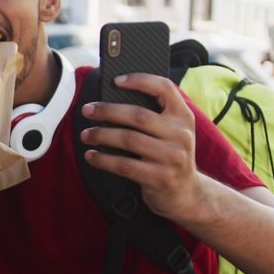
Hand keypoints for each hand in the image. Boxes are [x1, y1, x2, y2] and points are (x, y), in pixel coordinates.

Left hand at [78, 73, 201, 221]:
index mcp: (183, 117)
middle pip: (138, 115)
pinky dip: (103, 160)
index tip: (116, 80)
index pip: (165, 88)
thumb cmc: (169, 156)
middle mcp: (180, 135)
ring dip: (101, 135)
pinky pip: (124, 165)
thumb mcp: (171, 133)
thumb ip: (153, 116)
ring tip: (86, 134)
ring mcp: (172, 157)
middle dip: (108, 111)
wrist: (187, 194)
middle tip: (87, 110)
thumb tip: (111, 102)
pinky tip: (91, 156)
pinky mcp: (160, 178)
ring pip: (128, 140)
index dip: (140, 80)